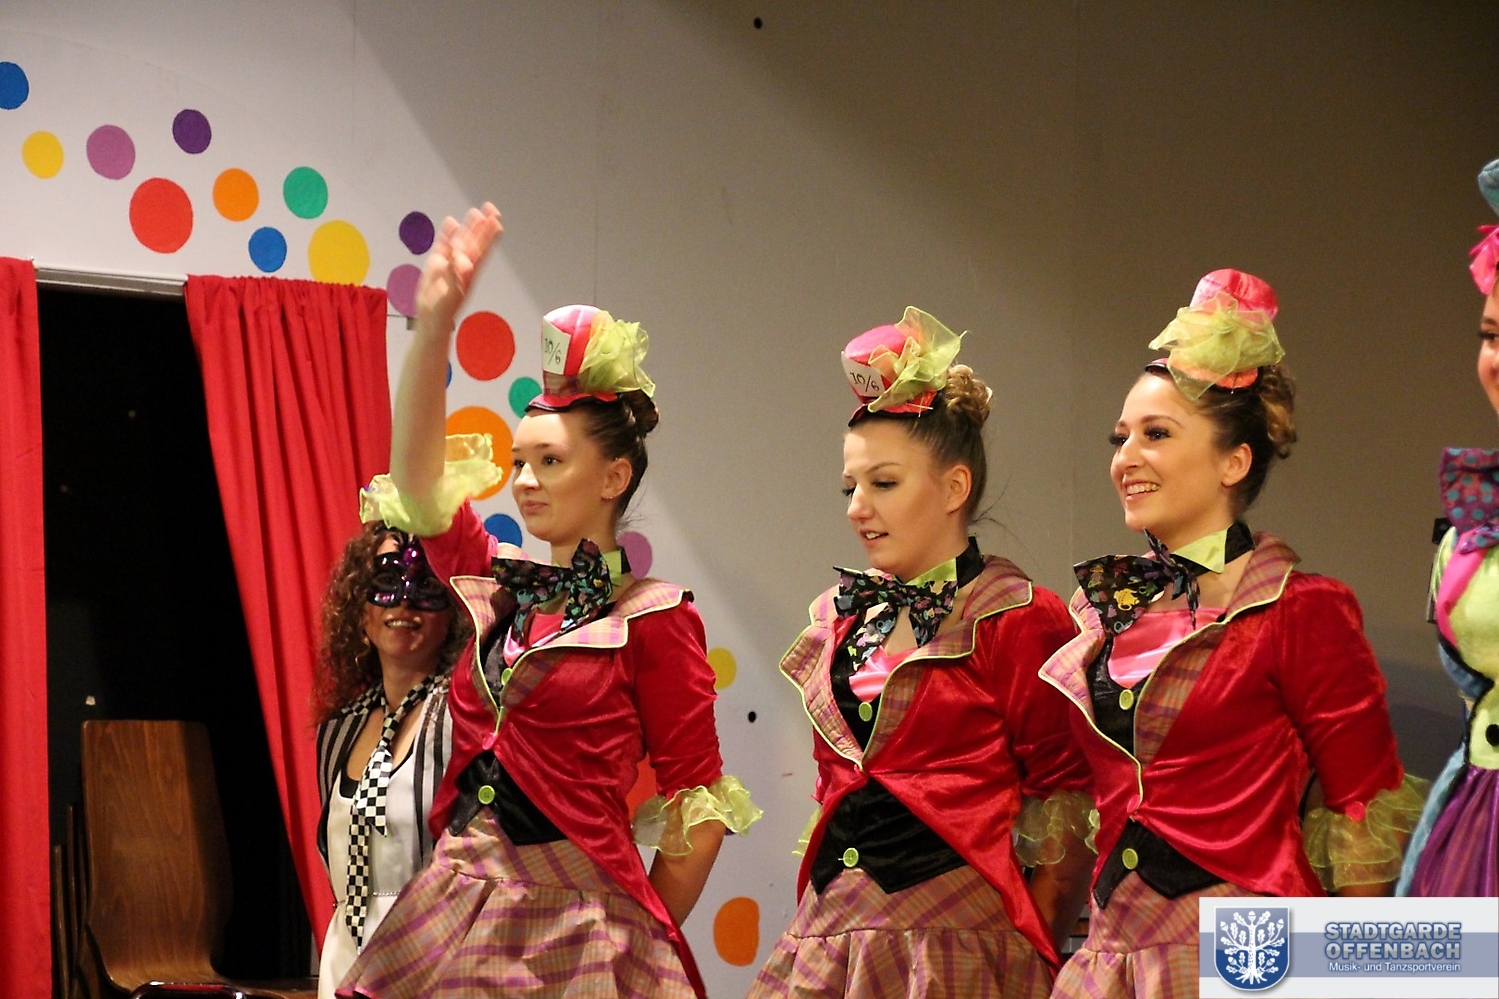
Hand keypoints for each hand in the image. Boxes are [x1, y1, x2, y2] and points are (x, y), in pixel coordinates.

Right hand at [416, 203, 502, 334]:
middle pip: (474, 241)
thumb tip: (463, 258)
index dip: (489, 235)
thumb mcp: (450, 292)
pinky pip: (443, 245)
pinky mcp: (437, 263)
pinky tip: (450, 222)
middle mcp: (463, 264)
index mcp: (470, 271)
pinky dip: (447, 234)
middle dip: (482, 226)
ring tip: (475, 212)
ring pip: (460, 240)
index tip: (496, 221)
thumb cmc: (443, 309)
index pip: (482, 249)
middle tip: (491, 209)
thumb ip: (455, 274)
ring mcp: (450, 262)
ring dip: (467, 227)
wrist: (431, 318)